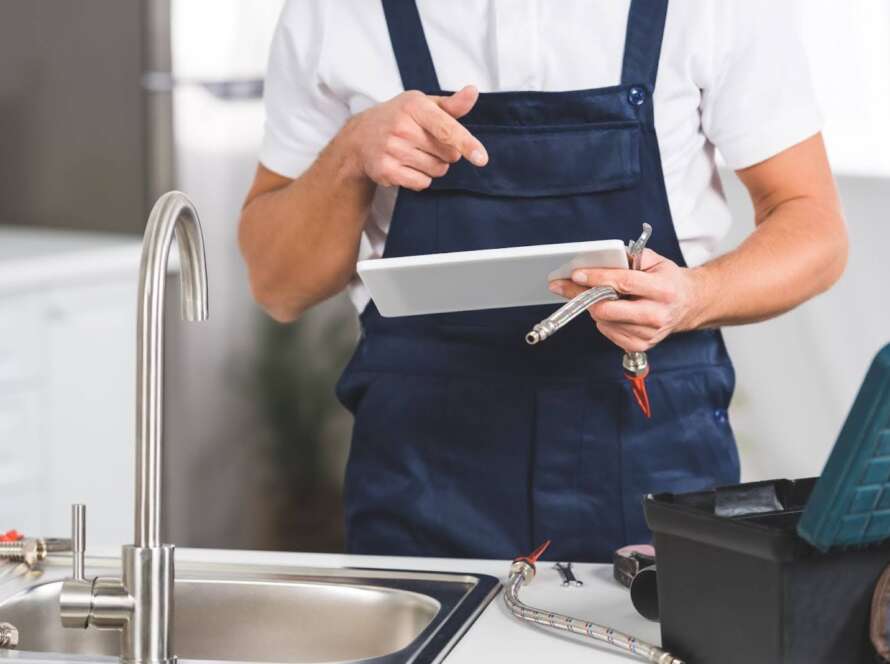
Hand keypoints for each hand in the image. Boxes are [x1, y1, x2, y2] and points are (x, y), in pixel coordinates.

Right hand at [344, 85, 487, 190]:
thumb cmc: (399, 118)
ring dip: (435, 166)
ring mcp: (392, 150)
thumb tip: (473, 92)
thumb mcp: (422, 104)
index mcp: (414, 106)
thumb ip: (451, 104)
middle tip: (429, 143)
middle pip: (448, 154)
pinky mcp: (386, 170)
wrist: (359, 138)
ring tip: (417, 154)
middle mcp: (402, 127)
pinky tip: (408, 165)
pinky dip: (421, 178)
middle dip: (447, 153)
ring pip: (437, 170)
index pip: (446, 129)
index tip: (481, 158)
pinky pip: (422, 182)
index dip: (467, 144)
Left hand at [548, 249, 702, 351]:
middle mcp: (657, 314)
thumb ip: (631, 257)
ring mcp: (648, 333)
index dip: (597, 278)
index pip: (624, 283)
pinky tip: (610, 310)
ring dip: (593, 306)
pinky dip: (603, 320)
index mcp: (663, 289)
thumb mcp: (656, 261)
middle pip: (608, 309)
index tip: (576, 274)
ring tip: (595, 295)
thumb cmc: (668, 280)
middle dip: (584, 296)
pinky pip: (608, 332)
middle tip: (567, 285)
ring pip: (604, 321)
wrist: (689, 304)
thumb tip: (601, 258)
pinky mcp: (641, 345)